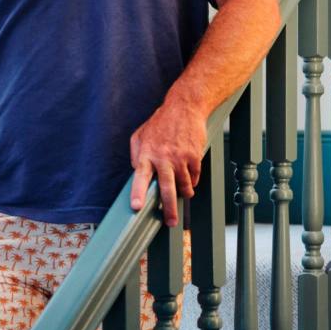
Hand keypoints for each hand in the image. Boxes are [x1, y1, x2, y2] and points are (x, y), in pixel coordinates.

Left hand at [129, 101, 206, 225]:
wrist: (185, 107)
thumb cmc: (161, 122)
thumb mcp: (140, 135)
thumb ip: (135, 154)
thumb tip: (135, 170)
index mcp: (146, 154)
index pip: (140, 177)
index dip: (138, 193)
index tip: (136, 207)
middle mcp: (163, 157)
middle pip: (167, 188)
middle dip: (168, 209)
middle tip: (170, 222)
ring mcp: (180, 158)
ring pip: (184, 186)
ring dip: (184, 193)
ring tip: (183, 193)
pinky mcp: (194, 156)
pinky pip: (195, 177)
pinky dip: (192, 181)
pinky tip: (190, 175)